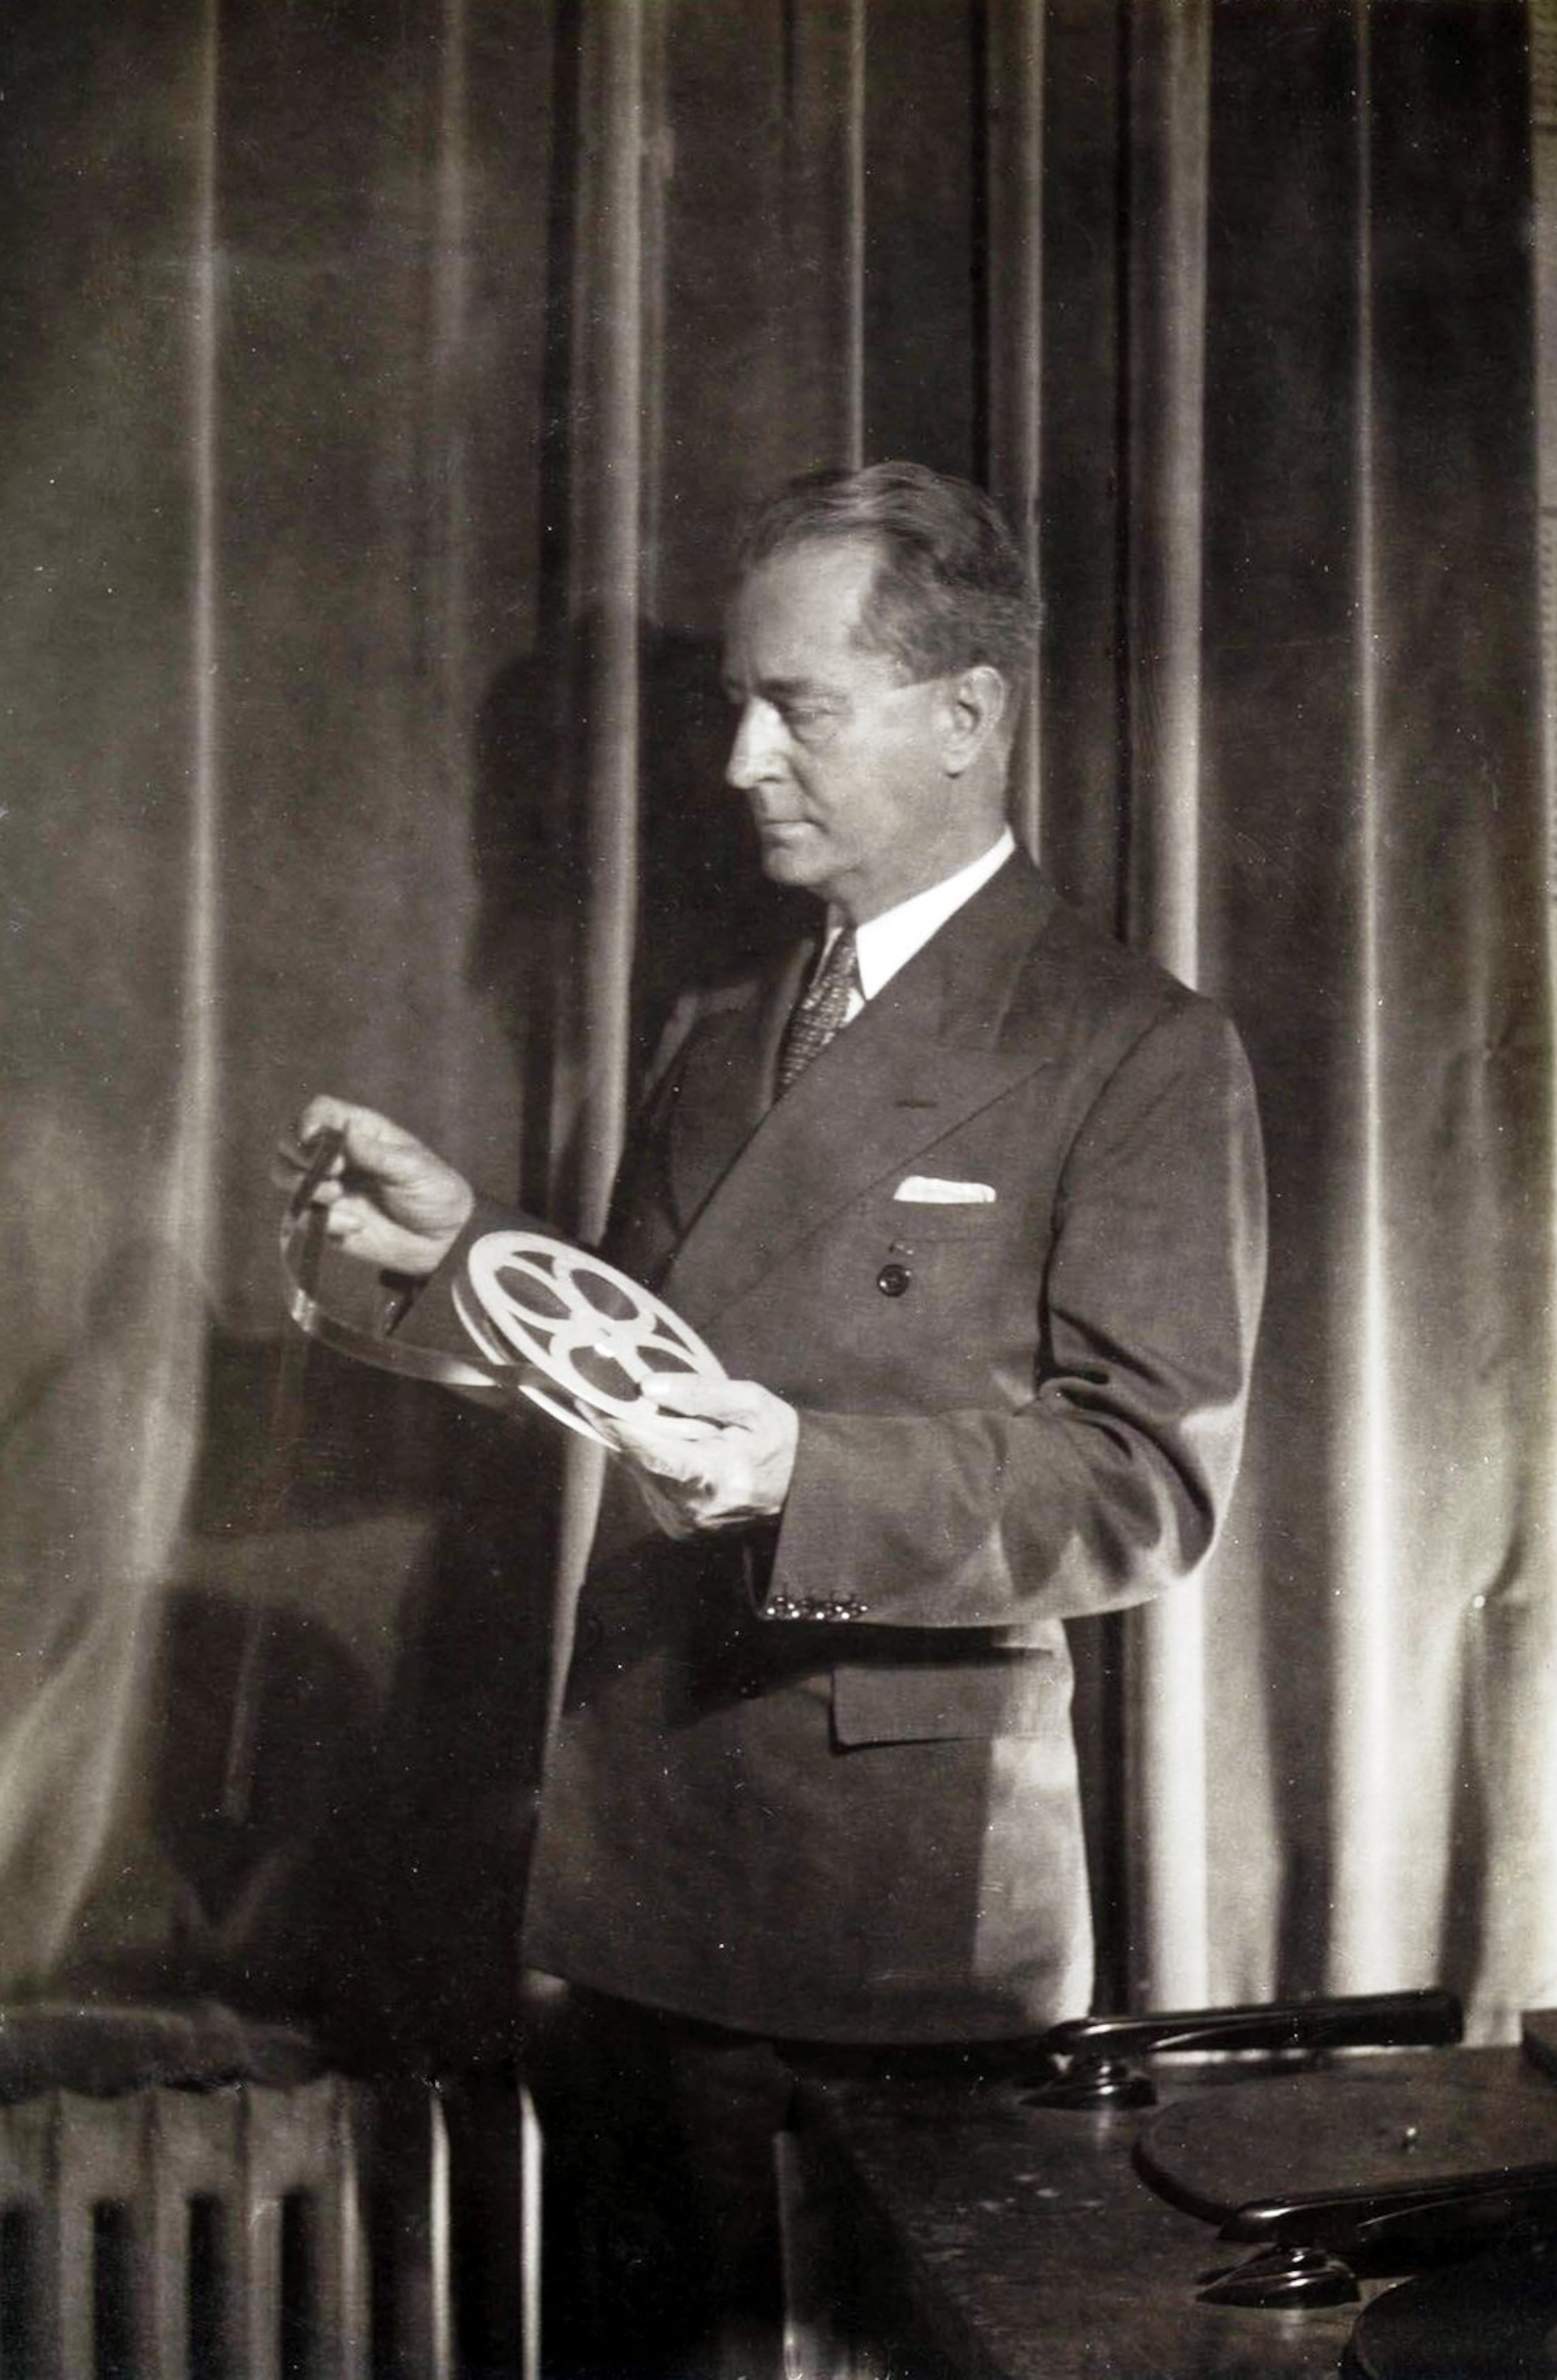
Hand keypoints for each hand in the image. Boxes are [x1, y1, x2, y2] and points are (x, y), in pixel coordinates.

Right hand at [274, 1096, 475, 1276]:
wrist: (442, 1241)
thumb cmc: (435, 1193)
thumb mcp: (414, 1170)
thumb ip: (378, 1154)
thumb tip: (348, 1132)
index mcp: (360, 1132)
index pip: (321, 1112)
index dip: (308, 1121)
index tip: (313, 1139)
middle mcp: (338, 1156)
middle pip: (291, 1143)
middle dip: (297, 1156)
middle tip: (332, 1174)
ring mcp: (329, 1187)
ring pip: (286, 1176)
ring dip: (302, 1186)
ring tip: (336, 1197)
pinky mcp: (327, 1218)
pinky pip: (303, 1217)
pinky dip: (323, 1221)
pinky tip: (355, 1226)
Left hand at [595, 1373, 798, 1537]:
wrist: (800, 1489)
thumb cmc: (777, 1439)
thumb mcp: (750, 1403)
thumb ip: (701, 1393)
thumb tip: (649, 1386)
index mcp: (717, 1474)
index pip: (652, 1452)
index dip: (617, 1428)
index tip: (590, 1402)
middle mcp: (696, 1507)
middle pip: (639, 1463)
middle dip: (625, 1430)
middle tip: (615, 1398)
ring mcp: (687, 1523)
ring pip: (640, 1476)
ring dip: (640, 1447)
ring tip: (659, 1423)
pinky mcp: (682, 1529)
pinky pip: (650, 1490)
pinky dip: (652, 1466)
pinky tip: (673, 1449)